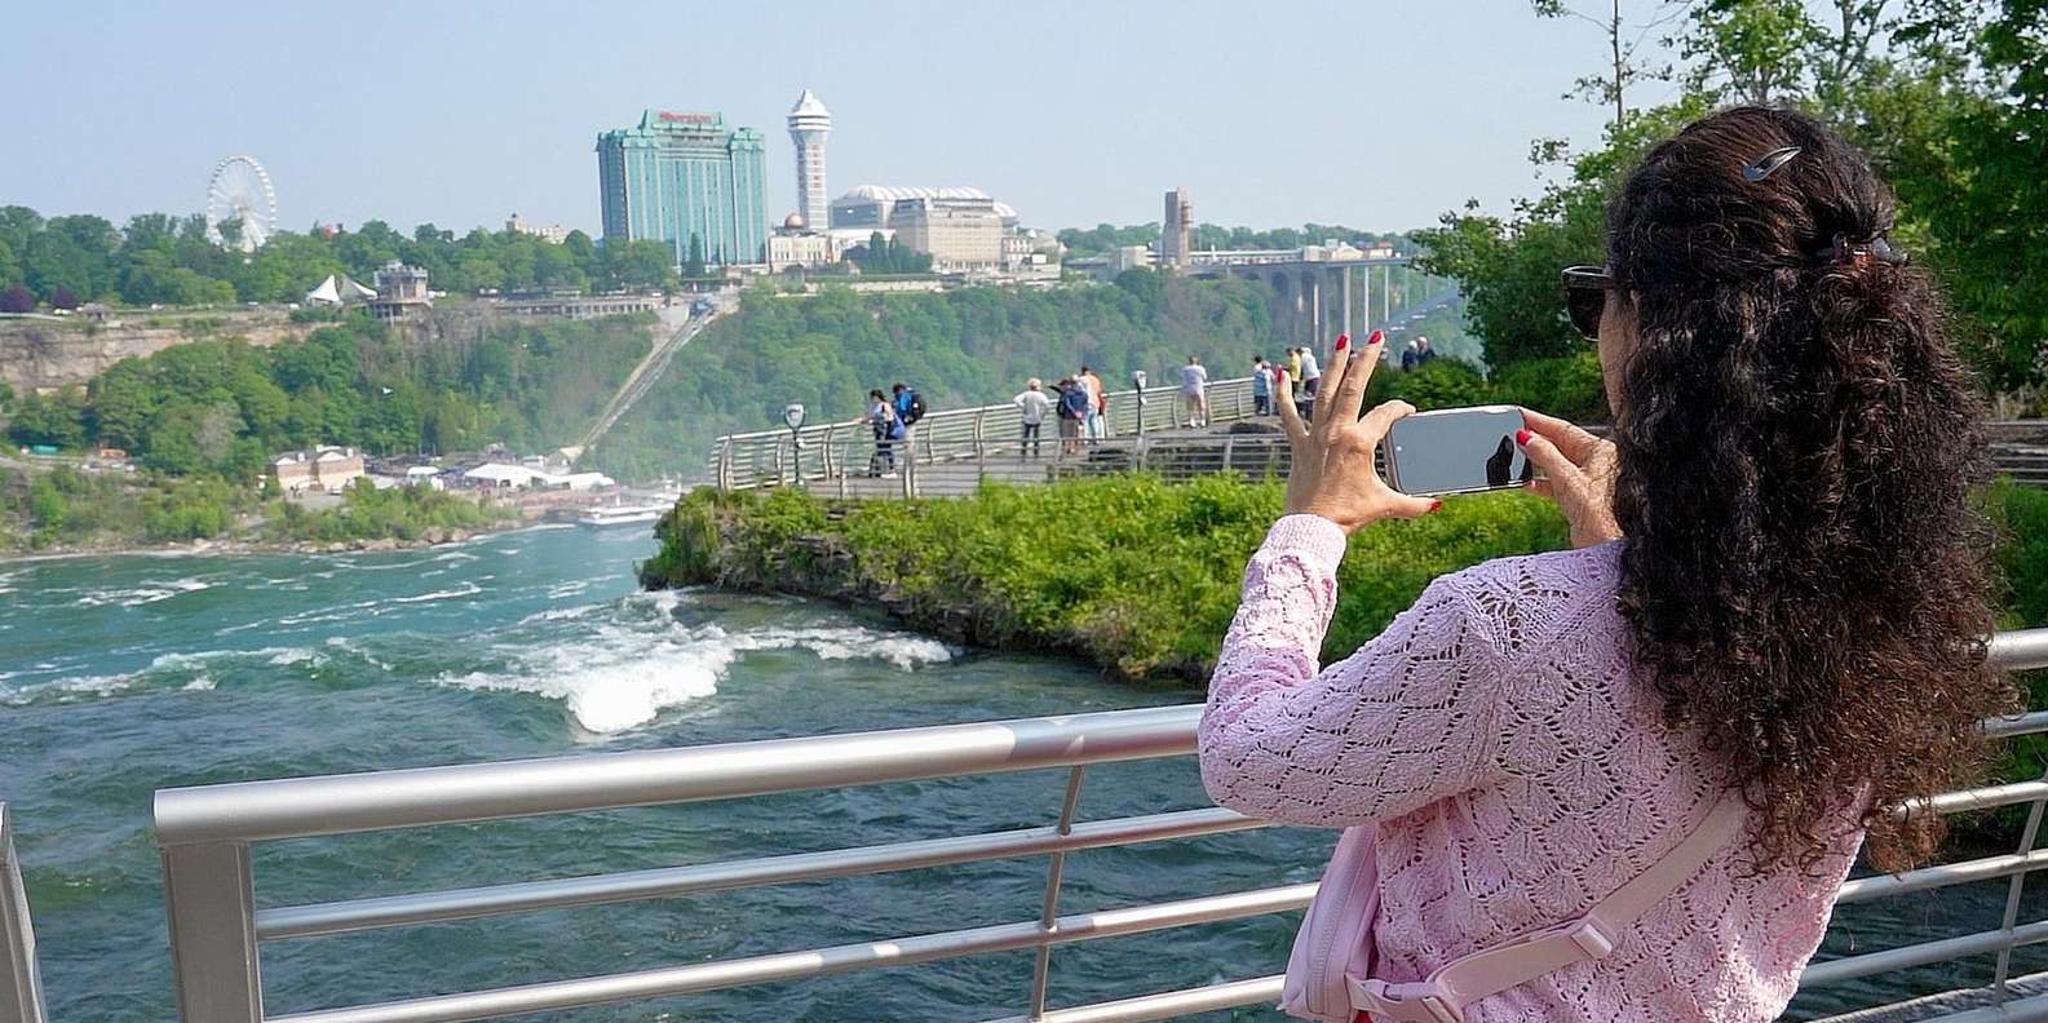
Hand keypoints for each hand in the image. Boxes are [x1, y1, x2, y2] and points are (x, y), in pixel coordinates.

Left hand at [1279, 332, 1437, 533]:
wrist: (1312, 528)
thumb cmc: (1347, 516)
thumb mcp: (1384, 506)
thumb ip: (1413, 505)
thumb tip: (1437, 506)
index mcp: (1360, 442)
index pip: (1386, 414)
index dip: (1400, 409)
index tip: (1407, 411)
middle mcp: (1337, 432)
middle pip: (1353, 387)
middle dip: (1366, 359)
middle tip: (1375, 336)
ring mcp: (1315, 435)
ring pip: (1324, 392)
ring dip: (1333, 364)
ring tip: (1341, 340)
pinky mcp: (1298, 444)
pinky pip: (1288, 414)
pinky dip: (1283, 394)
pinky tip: (1279, 372)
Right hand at [1516, 408, 1621, 547]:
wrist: (1608, 547)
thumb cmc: (1599, 512)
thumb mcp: (1567, 479)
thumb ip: (1545, 455)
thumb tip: (1526, 438)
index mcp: (1599, 450)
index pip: (1563, 429)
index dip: (1539, 421)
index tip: (1518, 414)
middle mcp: (1596, 462)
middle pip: (1560, 445)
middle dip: (1535, 441)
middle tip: (1510, 434)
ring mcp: (1589, 481)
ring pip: (1557, 465)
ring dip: (1536, 463)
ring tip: (1514, 457)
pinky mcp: (1581, 499)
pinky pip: (1557, 484)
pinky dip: (1541, 483)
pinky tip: (1526, 484)